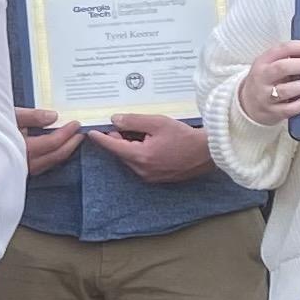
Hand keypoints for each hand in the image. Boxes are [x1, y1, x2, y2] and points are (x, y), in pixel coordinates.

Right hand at [13, 106, 83, 176]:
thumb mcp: (11, 115)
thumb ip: (32, 116)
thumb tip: (54, 116)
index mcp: (23, 148)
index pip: (52, 142)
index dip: (66, 133)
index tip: (76, 124)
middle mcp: (25, 162)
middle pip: (55, 155)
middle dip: (71, 144)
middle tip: (80, 133)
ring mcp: (23, 168)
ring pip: (51, 162)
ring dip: (64, 151)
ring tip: (73, 140)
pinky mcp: (21, 170)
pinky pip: (44, 165)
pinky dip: (54, 157)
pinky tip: (58, 149)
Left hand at [90, 113, 214, 184]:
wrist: (208, 153)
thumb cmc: (185, 137)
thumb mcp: (158, 123)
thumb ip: (134, 121)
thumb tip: (115, 120)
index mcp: (140, 157)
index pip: (113, 146)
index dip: (101, 138)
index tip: (91, 132)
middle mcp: (142, 171)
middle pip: (122, 152)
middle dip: (120, 138)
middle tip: (126, 124)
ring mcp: (150, 177)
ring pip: (131, 158)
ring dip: (131, 145)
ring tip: (145, 132)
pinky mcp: (157, 179)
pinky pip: (141, 164)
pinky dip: (140, 152)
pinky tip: (152, 142)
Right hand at [243, 42, 299, 127]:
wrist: (247, 104)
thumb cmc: (265, 81)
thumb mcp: (269, 65)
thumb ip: (286, 59)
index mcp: (262, 62)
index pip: (283, 49)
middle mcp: (262, 78)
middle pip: (282, 68)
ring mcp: (265, 96)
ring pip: (285, 90)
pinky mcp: (271, 112)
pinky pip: (289, 108)